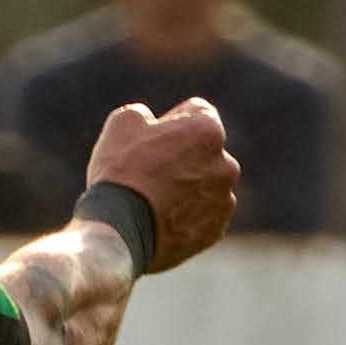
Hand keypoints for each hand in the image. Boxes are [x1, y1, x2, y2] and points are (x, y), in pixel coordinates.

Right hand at [85, 98, 239, 270]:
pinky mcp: (215, 232)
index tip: (152, 137)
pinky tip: (161, 222)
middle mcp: (226, 165)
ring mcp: (223, 202)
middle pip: (204, 153)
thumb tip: (150, 123)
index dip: (172, 120)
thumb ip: (144, 114)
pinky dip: (186, 218)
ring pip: (206, 188)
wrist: (119, 232)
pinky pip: (202, 218)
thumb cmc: (121, 172)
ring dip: (187, 189)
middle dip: (183, 158)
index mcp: (208, 131)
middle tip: (150, 172)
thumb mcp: (123, 124)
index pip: (197, 112)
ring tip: (153, 202)